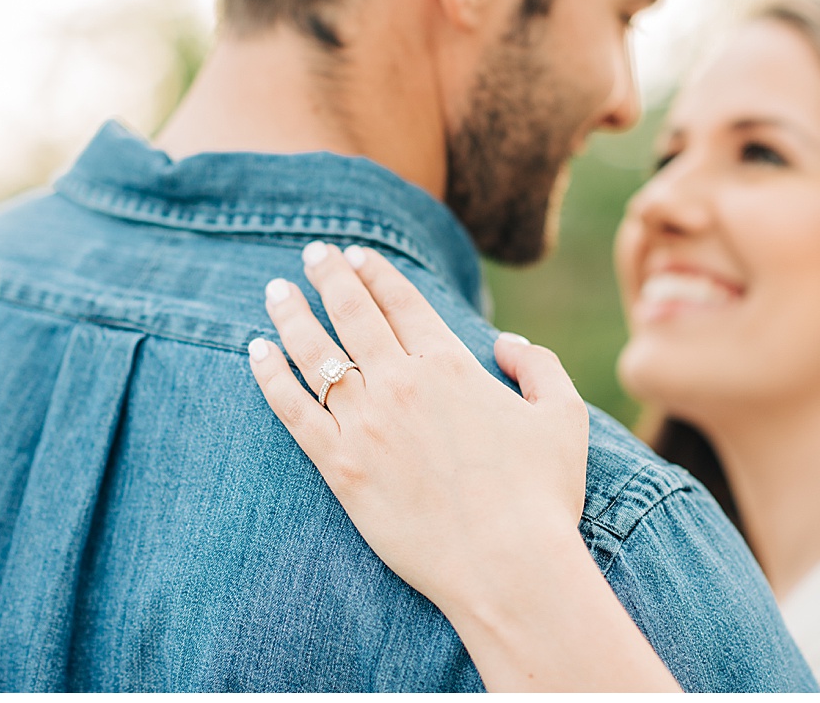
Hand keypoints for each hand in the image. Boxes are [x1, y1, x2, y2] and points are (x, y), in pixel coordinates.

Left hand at [247, 241, 589, 614]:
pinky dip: (270, 376)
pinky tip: (255, 351)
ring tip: (275, 289)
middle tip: (313, 251)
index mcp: (452, 365)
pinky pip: (293, 410)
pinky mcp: (341, 468)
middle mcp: (402, 383)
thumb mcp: (564, 416)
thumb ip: (539, 366)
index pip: (402, 302)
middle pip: (353, 313)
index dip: (376, 273)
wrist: (507, 567)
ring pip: (316, 353)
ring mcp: (366, 425)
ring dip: (292, 314)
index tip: (357, 254)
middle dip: (330, 276)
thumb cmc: (544, 495)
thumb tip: (508, 342)